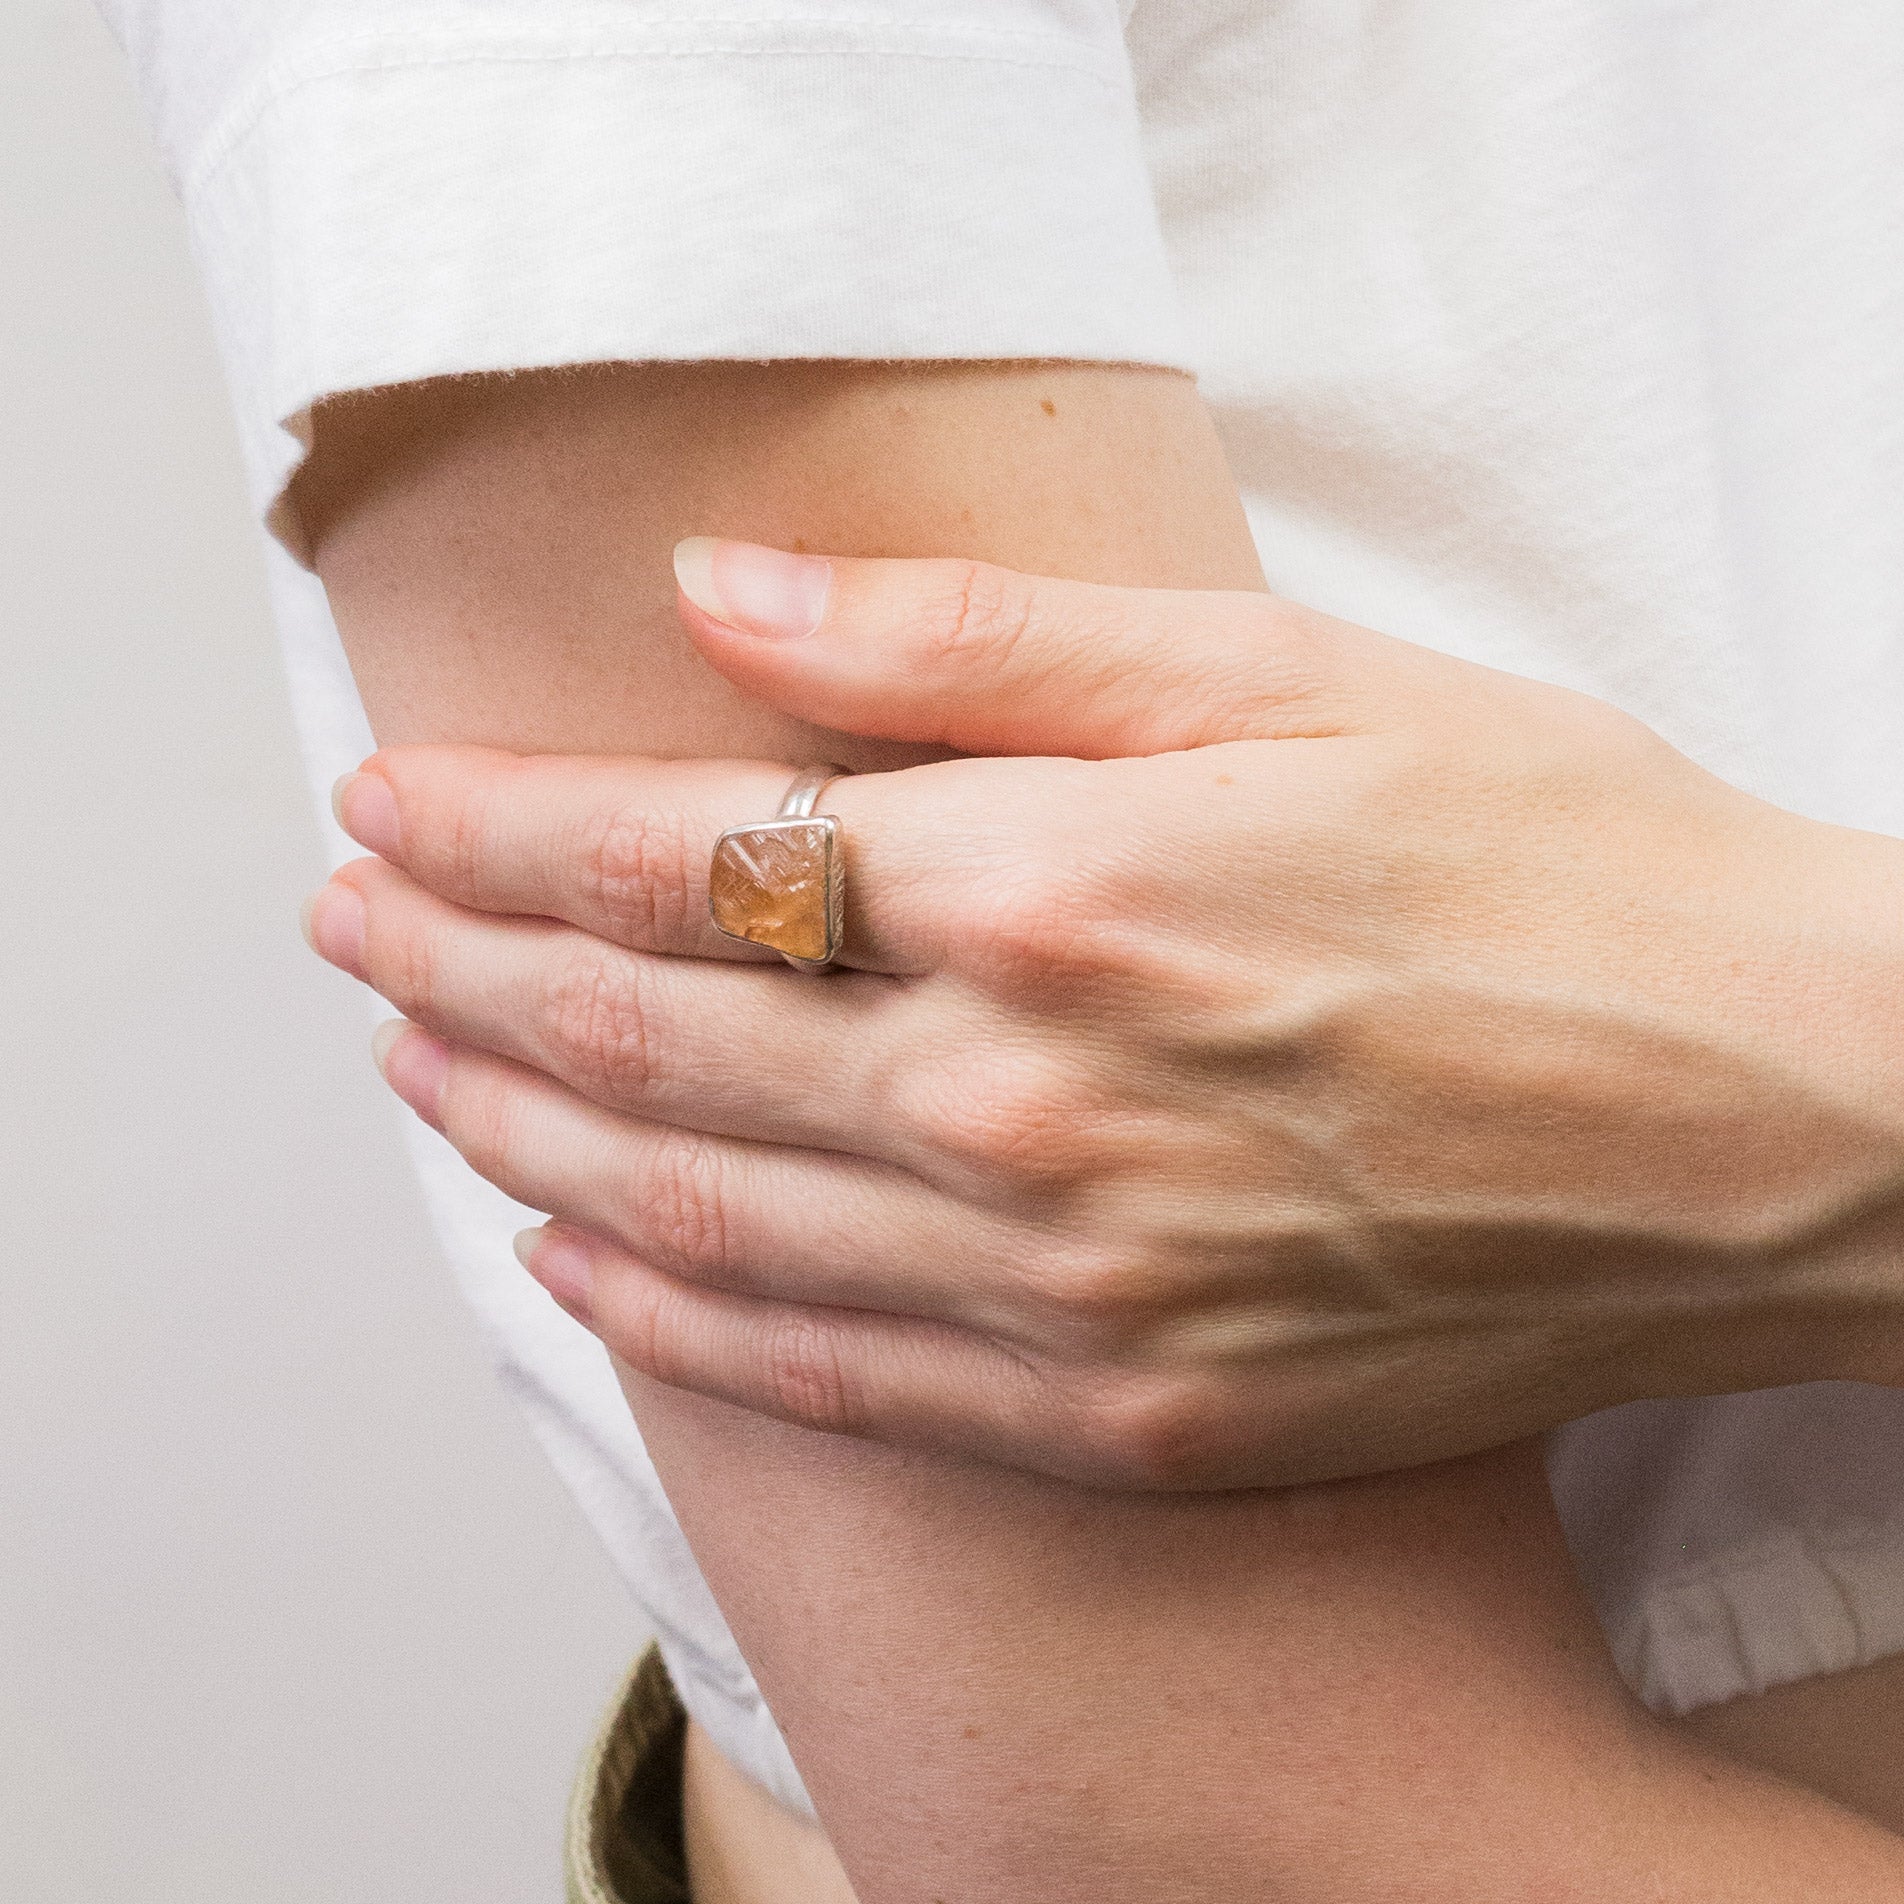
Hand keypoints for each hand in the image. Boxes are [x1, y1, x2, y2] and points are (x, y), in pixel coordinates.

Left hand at [305, 541, 1903, 1486]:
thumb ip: (975, 644)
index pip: (672, 853)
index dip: (497, 825)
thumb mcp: (1284, 676)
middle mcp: (1024, 1108)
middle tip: (350, 925)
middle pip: (642, 1036)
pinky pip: (831, 1379)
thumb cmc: (1555, 868)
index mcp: (1054, 891)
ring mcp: (1067, 1292)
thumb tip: (724, 599)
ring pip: (696, 1214)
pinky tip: (584, 1266)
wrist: (1769, 1115)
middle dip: (456, 969)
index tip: (392, 799)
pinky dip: (676, 1318)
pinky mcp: (1127, 1416)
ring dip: (519, 1135)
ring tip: (412, 1072)